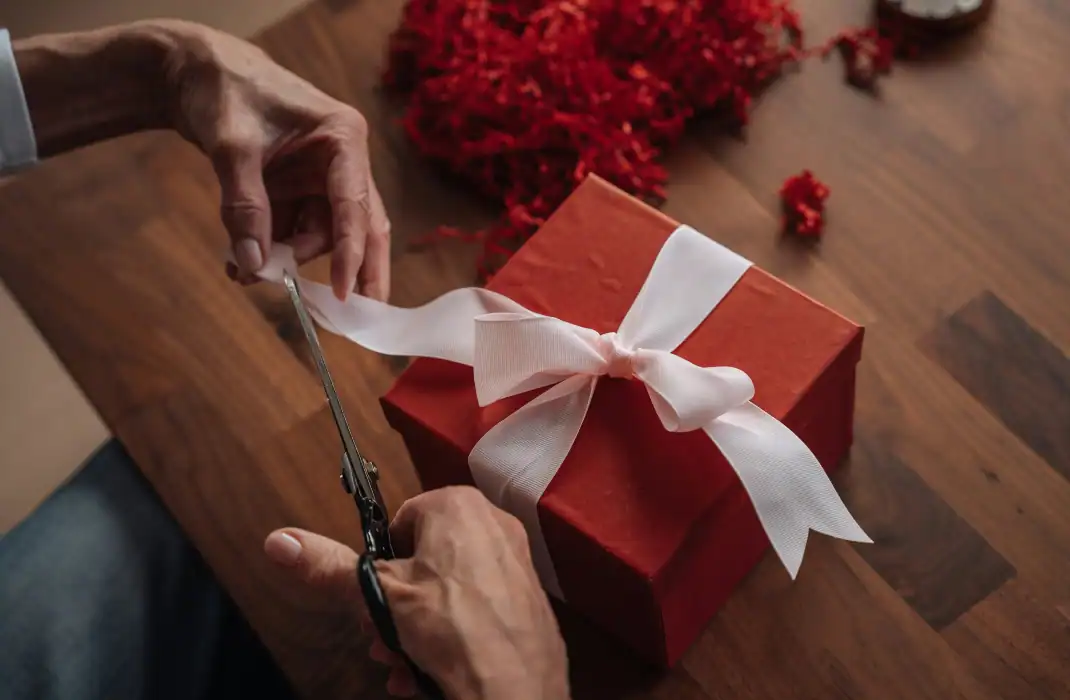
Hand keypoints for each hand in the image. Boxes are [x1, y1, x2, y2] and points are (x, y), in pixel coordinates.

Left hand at [164, 21, 390, 300]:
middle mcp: (341, 161)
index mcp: (343, 138)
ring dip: (288, 261)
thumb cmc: (223, 91)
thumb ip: (245, 207)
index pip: (355, 206)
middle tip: (354, 318)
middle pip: (359, 227)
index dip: (352, 253)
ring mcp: (318, 177)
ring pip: (319, 235)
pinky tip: (241, 264)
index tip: (348, 295)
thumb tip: (255, 264)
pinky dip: (270, 250)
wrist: (192, 70)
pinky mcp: (295, 188)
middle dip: (353, 270)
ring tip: (245, 273)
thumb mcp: (232, 148)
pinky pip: (291, 231)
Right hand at [263, 486, 569, 699]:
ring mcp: (515, 561)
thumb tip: (281, 541)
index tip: (372, 597)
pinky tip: (432, 670)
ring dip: (417, 629)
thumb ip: (328, 566)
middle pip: (423, 562)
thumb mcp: (378, 594)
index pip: (399, 523)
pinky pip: (477, 609)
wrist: (516, 686)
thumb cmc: (453, 628)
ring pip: (449, 590)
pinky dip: (452, 635)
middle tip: (382, 638)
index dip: (380, 565)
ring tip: (403, 664)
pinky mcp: (528, 598)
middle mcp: (493, 523)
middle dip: (395, 607)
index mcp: (457, 505)